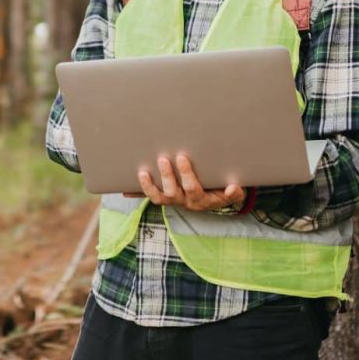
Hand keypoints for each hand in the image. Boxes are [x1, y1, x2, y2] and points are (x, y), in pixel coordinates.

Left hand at [129, 153, 245, 211]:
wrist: (218, 198)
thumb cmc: (224, 190)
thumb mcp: (233, 192)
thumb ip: (234, 192)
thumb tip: (233, 188)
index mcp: (201, 199)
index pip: (192, 189)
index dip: (186, 175)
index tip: (182, 158)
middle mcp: (185, 201)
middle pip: (172, 193)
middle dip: (167, 177)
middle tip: (163, 159)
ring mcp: (173, 200)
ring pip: (158, 198)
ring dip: (148, 186)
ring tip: (142, 172)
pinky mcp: (164, 197)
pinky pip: (149, 196)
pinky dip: (137, 193)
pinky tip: (124, 188)